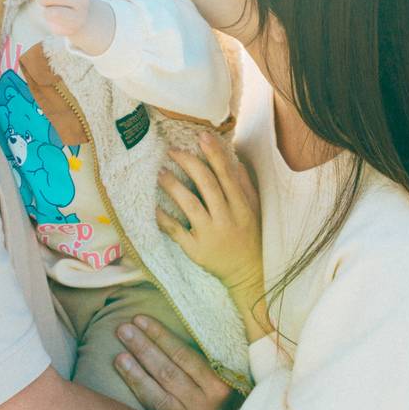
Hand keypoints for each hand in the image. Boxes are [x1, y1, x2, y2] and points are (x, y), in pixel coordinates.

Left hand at [114, 314, 242, 409]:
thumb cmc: (224, 391)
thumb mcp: (224, 373)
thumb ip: (204, 356)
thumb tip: (168, 330)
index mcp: (219, 385)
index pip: (184, 356)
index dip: (160, 336)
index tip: (141, 319)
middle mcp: (204, 404)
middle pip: (167, 371)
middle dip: (143, 347)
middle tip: (124, 329)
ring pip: (157, 389)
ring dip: (135, 366)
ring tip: (120, 347)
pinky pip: (152, 404)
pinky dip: (136, 384)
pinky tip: (123, 368)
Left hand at [157, 135, 263, 302]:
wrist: (248, 273)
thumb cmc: (250, 237)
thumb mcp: (254, 210)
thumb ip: (245, 186)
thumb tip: (235, 161)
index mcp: (241, 206)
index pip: (226, 175)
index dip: (214, 154)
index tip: (201, 136)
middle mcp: (226, 218)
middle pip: (207, 184)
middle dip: (189, 163)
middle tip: (172, 151)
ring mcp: (211, 234)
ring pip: (190, 205)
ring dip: (174, 186)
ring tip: (161, 173)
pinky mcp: (197, 250)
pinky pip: (177, 231)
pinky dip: (164, 219)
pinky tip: (155, 207)